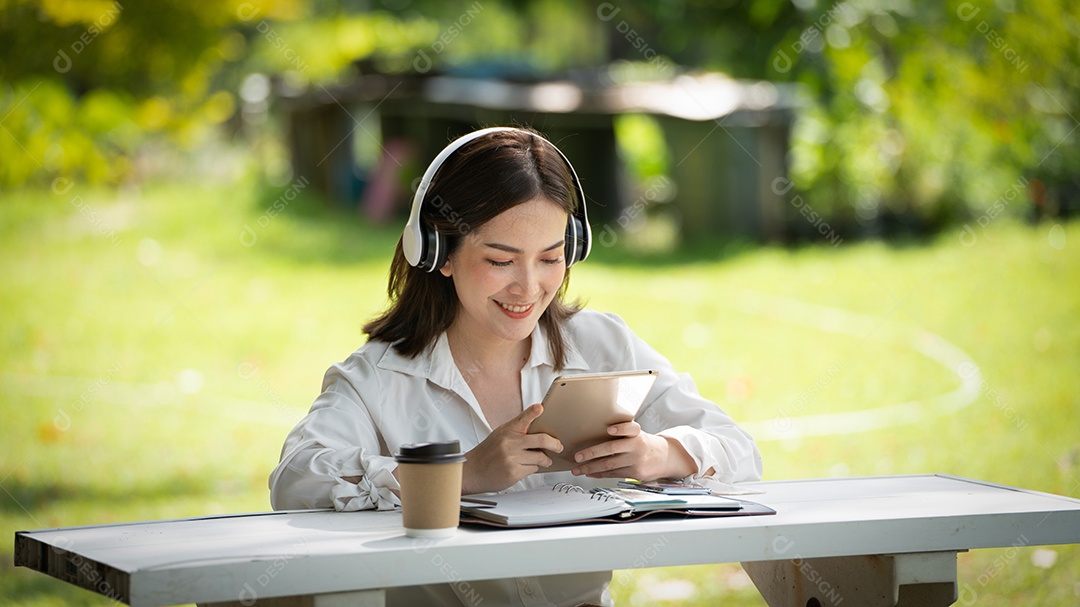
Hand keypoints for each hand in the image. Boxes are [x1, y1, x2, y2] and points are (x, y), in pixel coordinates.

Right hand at [461, 404, 562, 494]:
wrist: (473, 470)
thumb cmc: (489, 452)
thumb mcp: (500, 434)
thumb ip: (518, 429)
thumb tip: (539, 427)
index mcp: (508, 430)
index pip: (523, 418)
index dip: (533, 412)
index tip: (540, 407)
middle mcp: (510, 443)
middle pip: (542, 440)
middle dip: (555, 445)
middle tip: (558, 446)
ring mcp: (512, 458)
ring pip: (541, 457)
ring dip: (545, 460)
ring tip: (544, 460)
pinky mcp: (514, 472)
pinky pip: (534, 469)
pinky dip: (533, 468)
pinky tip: (525, 467)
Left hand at [570, 421, 695, 480]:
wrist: (666, 458)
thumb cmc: (644, 443)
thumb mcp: (638, 434)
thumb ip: (623, 433)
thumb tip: (596, 434)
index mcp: (637, 434)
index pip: (631, 428)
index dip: (621, 429)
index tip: (610, 430)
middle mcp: (637, 447)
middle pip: (612, 449)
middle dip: (592, 453)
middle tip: (577, 457)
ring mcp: (637, 461)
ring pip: (610, 465)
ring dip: (590, 468)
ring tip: (577, 470)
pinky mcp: (636, 474)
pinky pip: (613, 474)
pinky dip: (599, 474)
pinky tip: (589, 473)